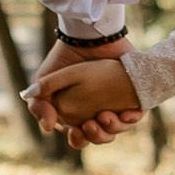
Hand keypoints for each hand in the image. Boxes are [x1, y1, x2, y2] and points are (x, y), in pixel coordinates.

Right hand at [27, 39, 144, 149]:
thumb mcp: (45, 80)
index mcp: (77, 114)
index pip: (79, 136)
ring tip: (104, 116)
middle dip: (96, 136)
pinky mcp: (132, 96)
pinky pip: (135, 116)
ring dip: (111, 128)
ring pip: (117, 129)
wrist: (88, 36)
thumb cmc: (65, 58)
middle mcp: (97, 112)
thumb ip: (39, 104)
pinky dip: (130, 118)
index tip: (75, 131)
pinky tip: (124, 113)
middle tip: (90, 125)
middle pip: (99, 137)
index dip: (77, 138)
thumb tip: (47, 128)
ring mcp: (116, 105)